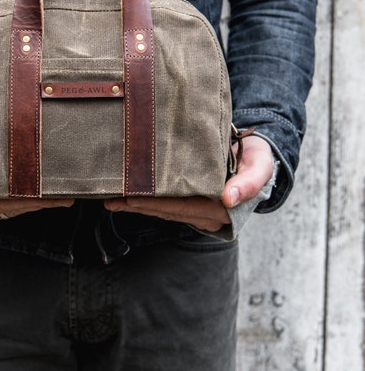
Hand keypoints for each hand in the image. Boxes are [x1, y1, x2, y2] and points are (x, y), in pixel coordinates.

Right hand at [0, 141, 73, 231]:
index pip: (0, 206)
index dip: (27, 202)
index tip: (50, 198)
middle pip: (12, 209)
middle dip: (40, 204)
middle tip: (68, 197)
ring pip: (13, 208)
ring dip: (38, 203)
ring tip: (64, 197)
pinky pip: (9, 202)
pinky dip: (28, 198)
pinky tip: (44, 194)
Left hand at [104, 135, 273, 232]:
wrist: (257, 155)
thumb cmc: (257, 158)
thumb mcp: (260, 166)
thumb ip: (250, 182)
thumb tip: (228, 199)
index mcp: (221, 208)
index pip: (181, 206)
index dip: (154, 203)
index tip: (130, 198)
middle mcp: (208, 215)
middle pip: (167, 211)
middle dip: (137, 206)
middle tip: (110, 199)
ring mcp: (199, 212)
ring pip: (164, 211)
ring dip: (137, 207)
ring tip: (112, 200)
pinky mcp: (192, 205)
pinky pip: (166, 207)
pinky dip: (146, 203)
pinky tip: (127, 199)